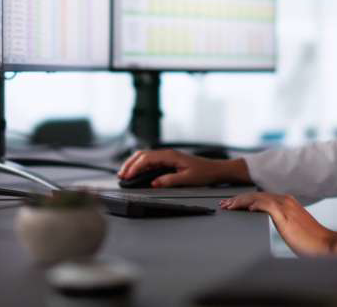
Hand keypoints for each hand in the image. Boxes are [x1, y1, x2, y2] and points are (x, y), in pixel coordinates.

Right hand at [117, 149, 248, 187]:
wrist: (216, 169)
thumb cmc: (204, 173)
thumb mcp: (188, 179)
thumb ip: (170, 180)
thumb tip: (154, 183)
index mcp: (170, 155)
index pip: (147, 158)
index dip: (135, 167)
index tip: (127, 175)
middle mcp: (167, 153)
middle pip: (143, 155)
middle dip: (130, 164)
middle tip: (121, 175)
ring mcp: (168, 156)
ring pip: (145, 156)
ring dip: (134, 163)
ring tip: (125, 173)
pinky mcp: (169, 160)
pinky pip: (151, 160)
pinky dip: (141, 164)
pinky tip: (136, 171)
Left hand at [219, 192, 336, 257]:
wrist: (325, 244)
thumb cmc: (310, 240)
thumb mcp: (291, 228)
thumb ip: (280, 222)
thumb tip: (267, 224)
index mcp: (287, 202)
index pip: (260, 197)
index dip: (244, 200)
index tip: (233, 205)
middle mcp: (285, 200)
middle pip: (256, 195)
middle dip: (238, 200)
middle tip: (224, 205)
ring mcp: (285, 206)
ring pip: (257, 198)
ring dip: (241, 201)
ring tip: (229, 206)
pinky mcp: (285, 214)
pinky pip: (266, 205)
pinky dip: (254, 204)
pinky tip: (246, 208)